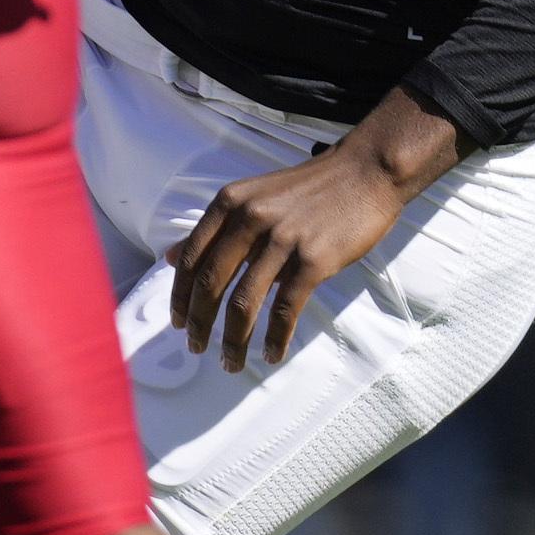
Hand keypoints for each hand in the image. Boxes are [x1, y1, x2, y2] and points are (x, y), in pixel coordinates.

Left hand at [168, 141, 415, 372]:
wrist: (365, 172)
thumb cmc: (309, 188)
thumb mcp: (252, 196)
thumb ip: (214, 228)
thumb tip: (170, 258)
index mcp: (230, 203)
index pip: (191, 258)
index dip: (180, 296)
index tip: (178, 323)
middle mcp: (250, 219)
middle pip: (212, 284)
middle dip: (200, 324)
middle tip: (196, 348)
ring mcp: (282, 240)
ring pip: (244, 303)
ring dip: (233, 340)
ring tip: (231, 362)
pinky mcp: (314, 260)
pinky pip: (286, 309)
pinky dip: (276, 338)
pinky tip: (272, 353)